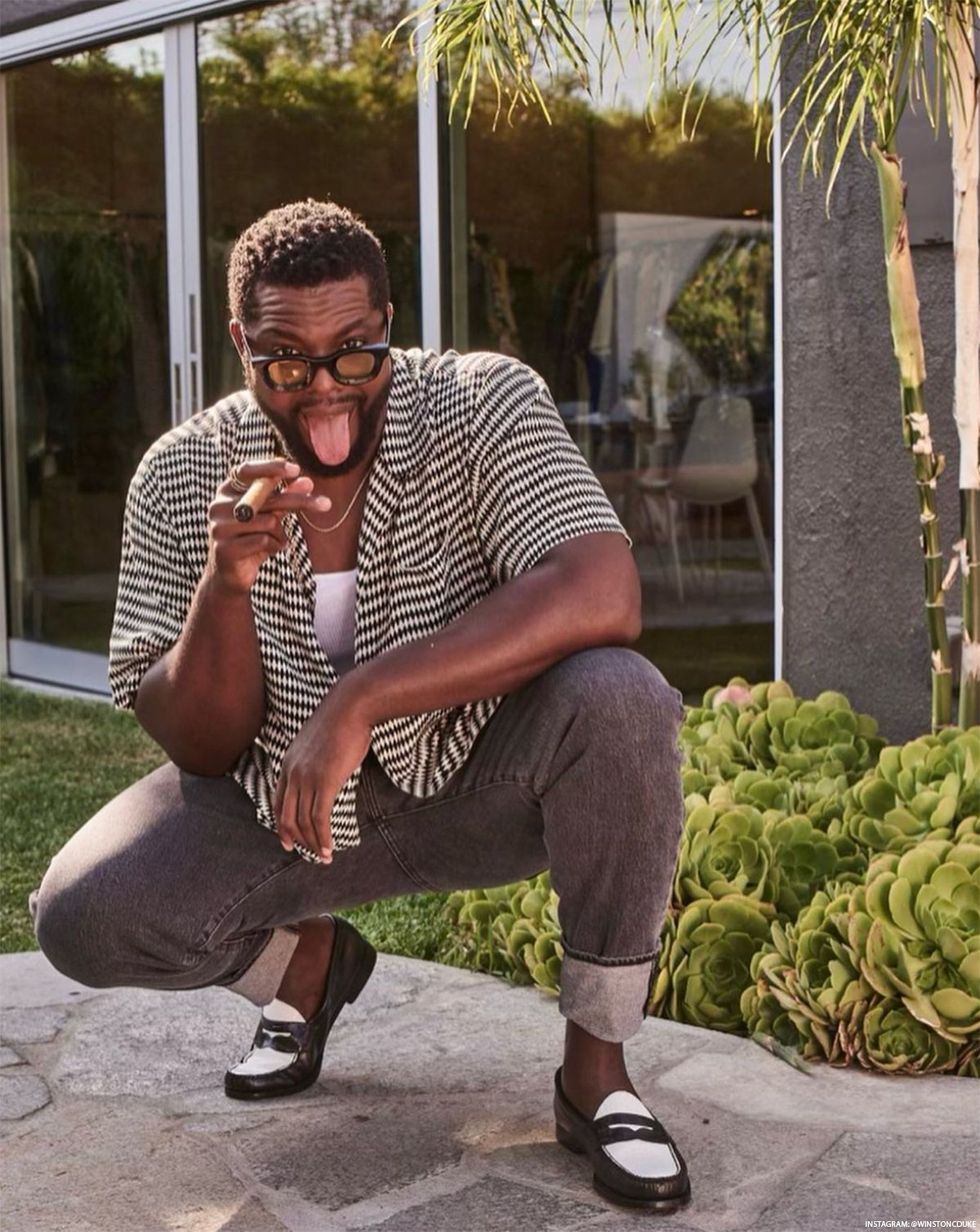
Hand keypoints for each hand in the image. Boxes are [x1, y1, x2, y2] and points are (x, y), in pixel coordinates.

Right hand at [207, 458, 330, 593]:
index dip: (270, 467)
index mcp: (227, 491)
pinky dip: (274, 546)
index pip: (246, 470)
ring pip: (268, 522)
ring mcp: (219, 527)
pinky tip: (268, 550)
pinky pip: (264, 541)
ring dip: (280, 533)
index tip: (296, 470)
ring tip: (274, 540)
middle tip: (326, 504)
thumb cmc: (252, 538)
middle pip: (266, 498)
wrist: (230, 575)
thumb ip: (286, 497)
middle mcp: (219, 505)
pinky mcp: (224, 549)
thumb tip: (307, 482)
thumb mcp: (271, 515)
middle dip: (299, 501)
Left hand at [274, 683, 373, 861]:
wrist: (352, 706)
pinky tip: (328, 848)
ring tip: (324, 856)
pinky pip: (319, 818)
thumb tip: (325, 773)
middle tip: (308, 854)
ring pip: (304, 821)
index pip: (279, 803)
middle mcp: (292, 773)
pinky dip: (323, 837)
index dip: (282, 825)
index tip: (289, 841)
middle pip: (287, 817)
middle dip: (297, 839)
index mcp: (288, 763)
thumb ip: (316, 760)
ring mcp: (307, 778)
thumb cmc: (343, 721)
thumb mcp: (320, 743)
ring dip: (313, 843)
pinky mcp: (324, 782)